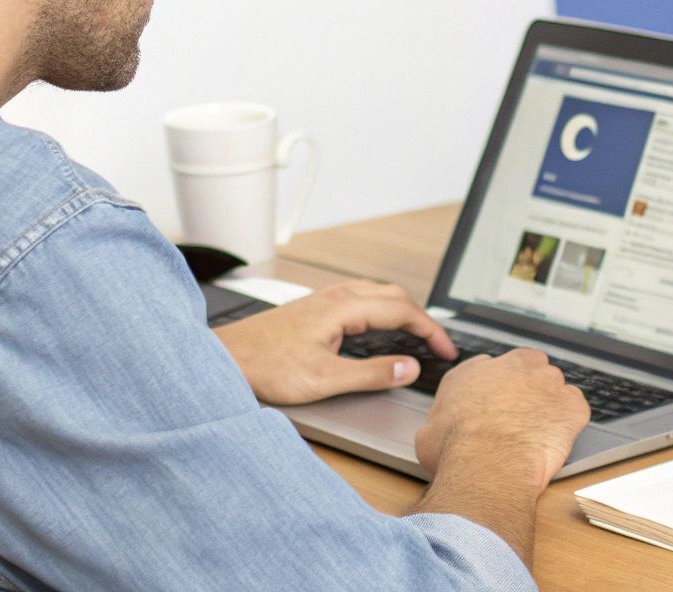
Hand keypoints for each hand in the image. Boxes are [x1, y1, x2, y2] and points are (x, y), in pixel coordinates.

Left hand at [212, 280, 455, 404]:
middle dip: (422, 318)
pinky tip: (379, 329)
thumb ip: (371, 374)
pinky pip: (363, 299)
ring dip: (403, 312)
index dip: (431, 331)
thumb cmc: (265, 366)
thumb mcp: (324, 379)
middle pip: (395, 296)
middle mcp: (337, 296)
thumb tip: (408, 368)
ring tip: (417, 336)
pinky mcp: (316, 308)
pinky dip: (384, 311)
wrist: (225, 358)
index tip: (446, 350)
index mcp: (344, 307)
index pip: (403, 311)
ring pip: (379, 294)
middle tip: (439, 344)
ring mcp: (325, 299)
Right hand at [413, 348, 589, 493]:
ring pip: (554, 388)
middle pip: (528, 370)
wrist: (486, 465)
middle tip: (520, 419)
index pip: (494, 369)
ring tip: (539, 434)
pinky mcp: (571, 405)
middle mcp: (514, 367)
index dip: (498, 390)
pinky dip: (570, 422)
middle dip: (527, 390)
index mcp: (478, 369)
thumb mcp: (429, 428)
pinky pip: (576, 408)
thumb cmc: (455, 450)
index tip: (498, 405)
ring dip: (549, 406)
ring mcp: (547, 382)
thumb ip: (444, 416)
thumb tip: (440, 428)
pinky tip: (556, 439)